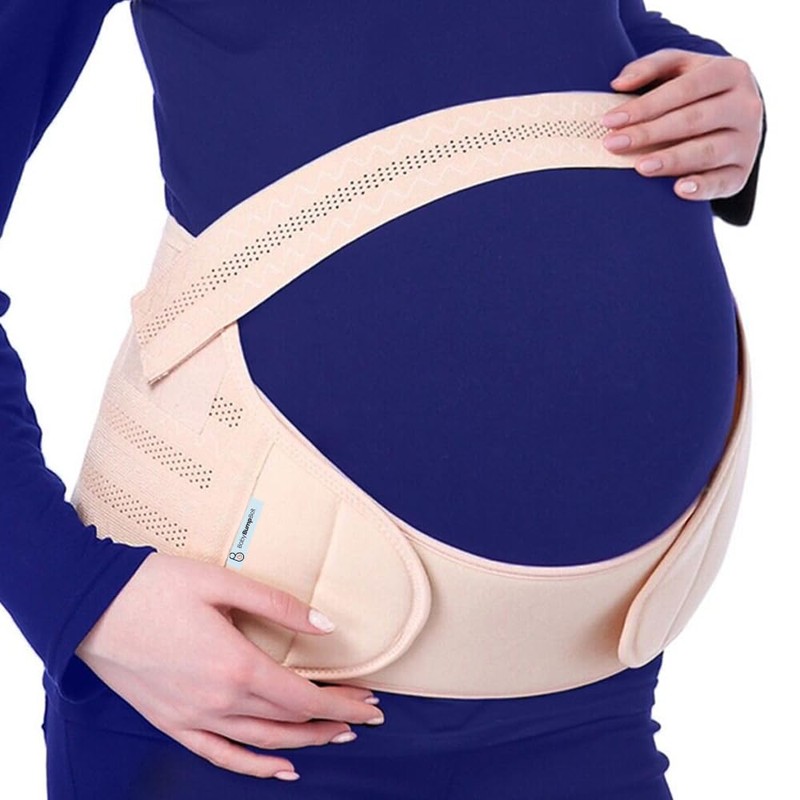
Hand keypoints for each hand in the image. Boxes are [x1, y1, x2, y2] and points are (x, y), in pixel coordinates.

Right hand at [75, 551, 383, 779]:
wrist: (90, 607)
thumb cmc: (156, 588)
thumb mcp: (223, 583)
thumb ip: (279, 605)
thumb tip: (326, 625)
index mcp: (235, 666)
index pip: (304, 698)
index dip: (343, 703)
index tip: (371, 704)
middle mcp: (218, 702)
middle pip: (290, 722)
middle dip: (332, 719)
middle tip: (364, 713)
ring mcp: (193, 719)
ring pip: (263, 743)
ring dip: (304, 743)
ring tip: (335, 735)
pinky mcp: (172, 724)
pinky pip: (221, 756)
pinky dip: (254, 767)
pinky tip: (279, 769)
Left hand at [600, 48, 763, 201]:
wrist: (736, 116)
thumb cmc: (697, 90)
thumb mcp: (681, 68)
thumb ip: (652, 67)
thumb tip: (618, 84)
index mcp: (731, 72)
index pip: (685, 89)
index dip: (646, 105)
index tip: (610, 120)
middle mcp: (745, 106)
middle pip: (693, 120)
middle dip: (650, 133)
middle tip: (614, 144)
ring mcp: (747, 141)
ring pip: (707, 151)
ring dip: (672, 160)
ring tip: (641, 167)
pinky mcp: (742, 172)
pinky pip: (722, 182)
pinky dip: (701, 187)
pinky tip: (679, 189)